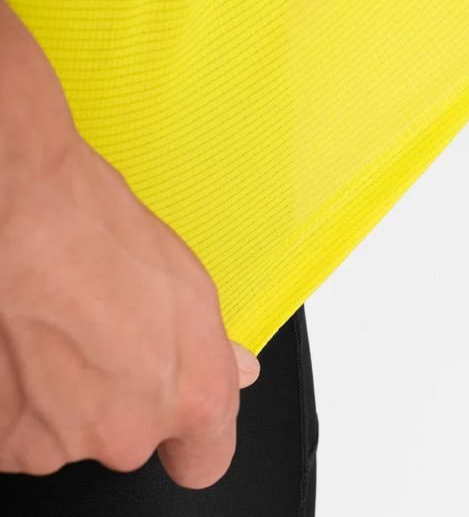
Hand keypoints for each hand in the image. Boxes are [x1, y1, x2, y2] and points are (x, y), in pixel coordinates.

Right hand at [0, 130, 260, 487]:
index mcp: (191, 396)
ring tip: (56, 329)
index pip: (206, 463)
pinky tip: (24, 343)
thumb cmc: (98, 234)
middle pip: (128, 436)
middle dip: (118, 398)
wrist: (21, 217)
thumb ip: (212, 349)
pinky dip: (16, 399)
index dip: (192, 442)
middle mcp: (127, 433)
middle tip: (100, 337)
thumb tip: (236, 370)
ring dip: (61, 397)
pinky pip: (16, 430)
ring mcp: (56, 445)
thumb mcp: (187, 283)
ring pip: (67, 433)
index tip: (182, 426)